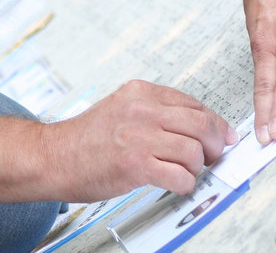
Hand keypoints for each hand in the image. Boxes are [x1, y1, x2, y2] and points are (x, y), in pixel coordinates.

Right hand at [50, 80, 236, 201]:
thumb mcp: (121, 108)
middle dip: (215, 145)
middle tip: (213, 157)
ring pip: (195, 152)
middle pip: (201, 124)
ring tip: (183, 171)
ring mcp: (138, 137)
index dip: (214, 122)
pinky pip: (181, 177)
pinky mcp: (136, 165)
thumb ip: (156, 112)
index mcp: (139, 92)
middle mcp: (140, 110)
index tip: (221, 135)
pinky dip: (184, 184)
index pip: (193, 103)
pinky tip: (172, 183)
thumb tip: (198, 125)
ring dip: (196, 168)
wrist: (54, 157)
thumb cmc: (87, 138)